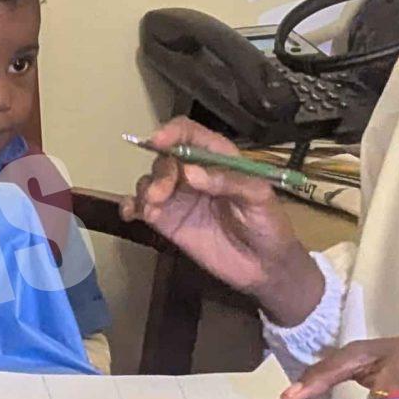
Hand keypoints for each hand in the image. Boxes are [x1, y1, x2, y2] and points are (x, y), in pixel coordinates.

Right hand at [120, 118, 324, 324]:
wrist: (264, 267)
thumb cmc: (268, 225)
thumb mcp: (259, 198)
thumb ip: (229, 182)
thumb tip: (190, 173)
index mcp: (218, 158)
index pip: (189, 133)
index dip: (172, 132)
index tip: (159, 141)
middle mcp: (194, 172)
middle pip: (165, 158)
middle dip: (160, 173)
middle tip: (160, 196)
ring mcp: (179, 197)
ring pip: (150, 180)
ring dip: (145, 189)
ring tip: (152, 209)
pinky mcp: (168, 221)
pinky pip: (142, 207)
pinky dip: (131, 205)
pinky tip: (130, 214)